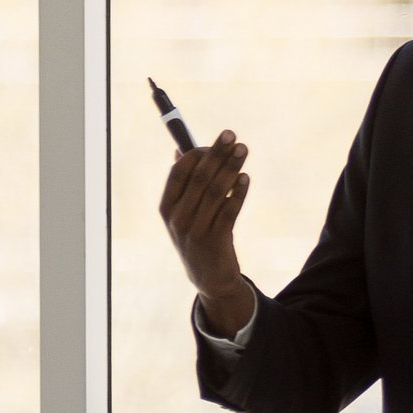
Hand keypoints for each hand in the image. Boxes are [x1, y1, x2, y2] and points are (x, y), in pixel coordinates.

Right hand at [159, 132, 256, 332]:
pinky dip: (238, 193)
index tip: (215, 142)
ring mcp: (196, 230)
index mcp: (166, 208)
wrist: (208, 278)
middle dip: (216, 153)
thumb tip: (179, 151)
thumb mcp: (183, 213)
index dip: (196, 154)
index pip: (179, 173)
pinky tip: (245, 177)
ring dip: (231, 167)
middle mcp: (178, 218)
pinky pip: (228, 211)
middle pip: (199, 178)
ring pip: (216, 192)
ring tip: (243, 149)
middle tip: (231, 135)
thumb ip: (182, 184)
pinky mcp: (216, 240)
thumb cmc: (197, 236)